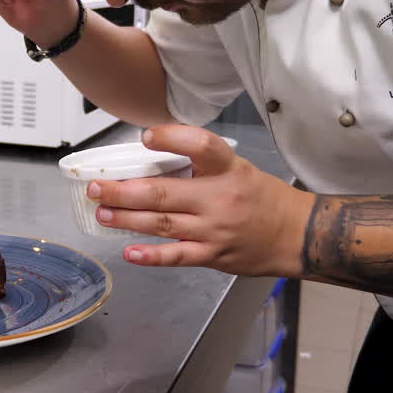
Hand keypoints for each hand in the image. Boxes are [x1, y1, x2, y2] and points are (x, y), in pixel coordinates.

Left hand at [87, 126, 314, 276]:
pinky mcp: (213, 254)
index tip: (146, 137)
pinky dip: (152, 255)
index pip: (200, 145)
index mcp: (228, 169)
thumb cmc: (262, 198)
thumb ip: (201, 164)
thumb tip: (153, 156)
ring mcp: (214, 229)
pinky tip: (129, 251)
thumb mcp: (237, 168)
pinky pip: (177, 255)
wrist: (296, 234)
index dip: (171, 138)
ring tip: (102, 213)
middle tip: (96, 187)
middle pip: (164, 192)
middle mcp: (220, 198)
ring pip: (163, 224)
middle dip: (124, 191)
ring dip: (128, 219)